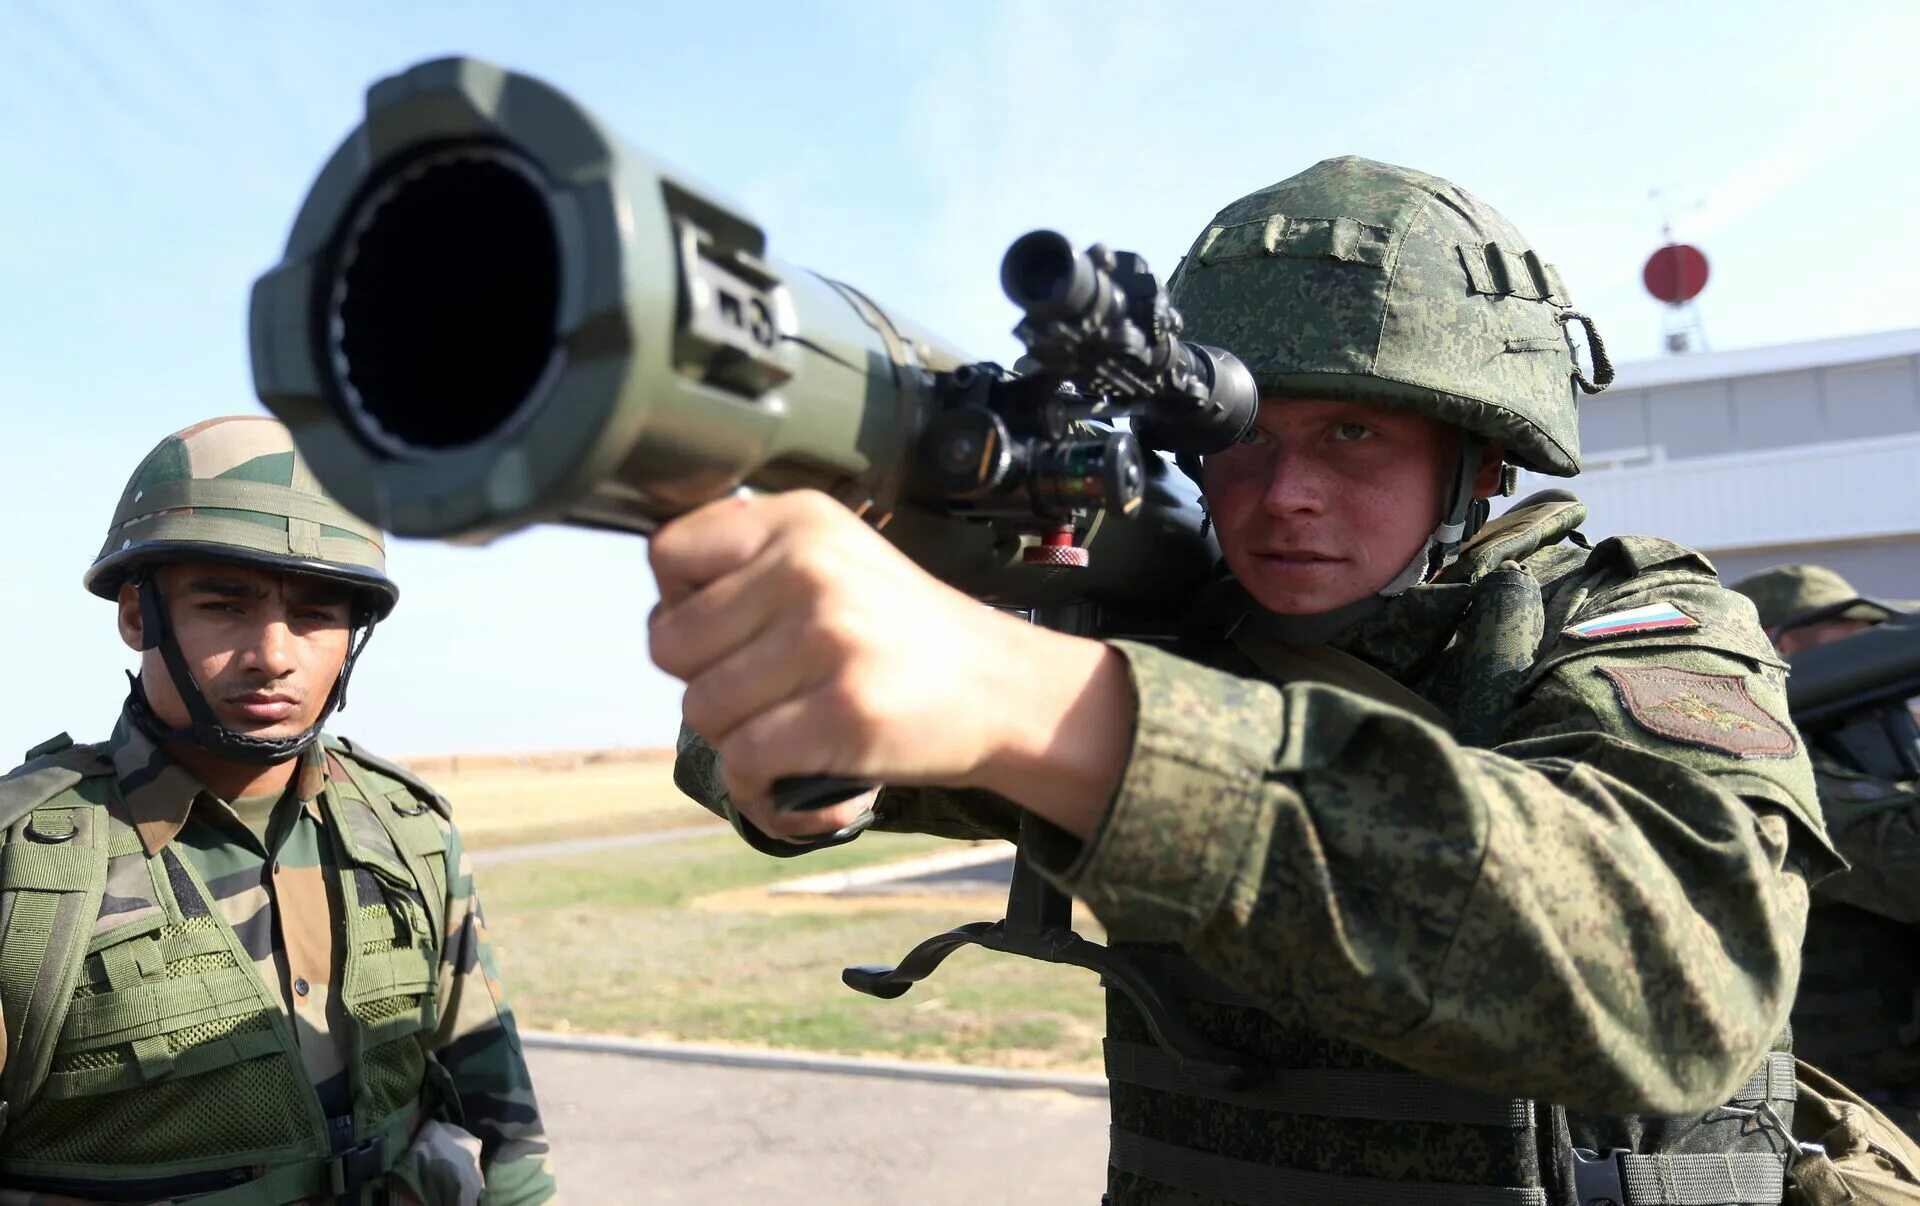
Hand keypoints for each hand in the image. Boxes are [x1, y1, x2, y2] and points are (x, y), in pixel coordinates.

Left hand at [648, 491, 1132, 840]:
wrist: (1003, 689)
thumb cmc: (903, 632)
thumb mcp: (836, 555)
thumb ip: (752, 562)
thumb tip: (664, 612)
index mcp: (799, 520)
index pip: (668, 553)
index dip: (680, 604)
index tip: (730, 630)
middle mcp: (809, 568)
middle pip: (671, 643)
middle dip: (707, 679)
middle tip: (768, 691)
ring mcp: (828, 638)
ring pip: (702, 708)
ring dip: (737, 738)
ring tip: (790, 735)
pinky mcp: (843, 712)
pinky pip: (743, 763)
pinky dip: (758, 789)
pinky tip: (794, 784)